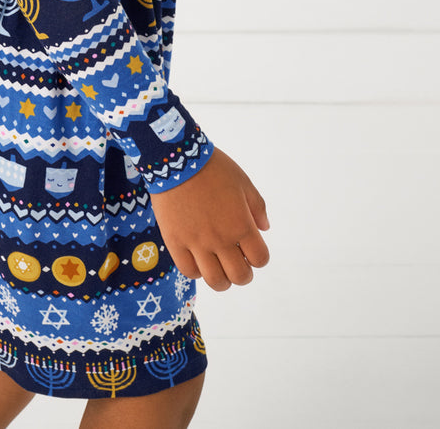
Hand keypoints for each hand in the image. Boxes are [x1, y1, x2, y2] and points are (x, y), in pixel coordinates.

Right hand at [150, 148, 269, 289]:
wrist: (177, 158)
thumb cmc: (214, 167)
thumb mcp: (243, 182)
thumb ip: (257, 208)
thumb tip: (264, 229)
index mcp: (241, 225)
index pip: (260, 259)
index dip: (259, 258)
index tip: (252, 251)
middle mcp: (221, 239)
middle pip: (239, 276)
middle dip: (243, 274)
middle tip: (237, 263)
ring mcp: (197, 243)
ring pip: (215, 281)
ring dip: (222, 280)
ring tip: (219, 269)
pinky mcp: (175, 241)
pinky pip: (188, 271)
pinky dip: (197, 272)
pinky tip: (198, 260)